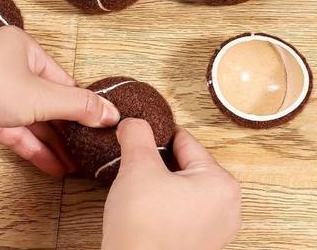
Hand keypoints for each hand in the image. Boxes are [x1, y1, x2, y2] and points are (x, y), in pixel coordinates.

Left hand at [0, 26, 119, 175]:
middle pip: (50, 102)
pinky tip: (53, 165)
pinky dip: (34, 148)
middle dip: (68, 128)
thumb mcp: (41, 95)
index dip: (84, 104)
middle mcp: (14, 70)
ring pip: (34, 121)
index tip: (102, 124)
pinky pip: (18, 132)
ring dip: (53, 143)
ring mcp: (0, 94)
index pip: (64, 81)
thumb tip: (111, 112)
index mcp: (28, 52)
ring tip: (75, 164)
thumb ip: (78, 105)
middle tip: (89, 147)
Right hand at [102, 119, 240, 249]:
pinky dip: (164, 200)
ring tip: (140, 189)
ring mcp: (216, 228)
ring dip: (159, 181)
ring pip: (182, 184)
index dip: (156, 137)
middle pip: (185, 163)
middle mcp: (227, 206)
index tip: (139, 136)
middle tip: (137, 166)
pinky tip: (146, 207)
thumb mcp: (138, 166)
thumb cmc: (143, 227)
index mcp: (221, 183)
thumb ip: (137, 134)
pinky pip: (182, 206)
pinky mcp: (201, 242)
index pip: (185, 141)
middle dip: (158, 161)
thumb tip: (134, 122)